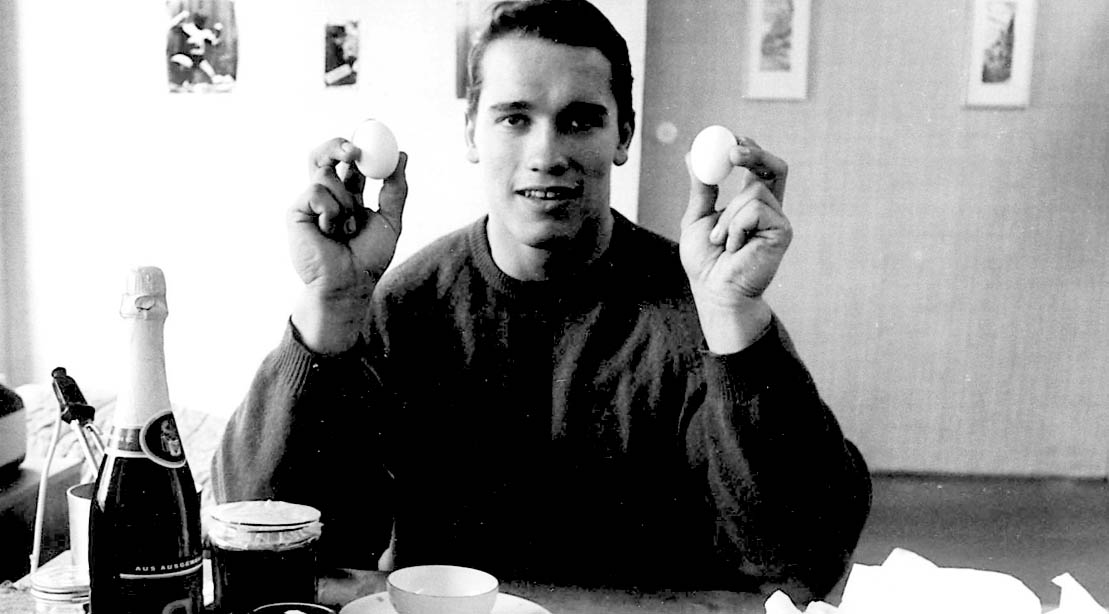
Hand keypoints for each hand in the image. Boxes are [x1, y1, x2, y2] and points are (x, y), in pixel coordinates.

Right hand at [289, 139, 407, 351]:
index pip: (350, 162)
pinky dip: (331, 210)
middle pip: (325, 155)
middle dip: (338, 145)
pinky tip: (330, 231)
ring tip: (347, 228)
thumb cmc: (368, 259)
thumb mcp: (390, 220)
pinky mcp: (296, 211)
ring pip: (326, 175)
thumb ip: (395, 189)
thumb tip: (402, 155)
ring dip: (345, 200)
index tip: (371, 124)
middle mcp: (328, 195)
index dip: (359, 142)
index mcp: (349, 195)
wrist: (348, 284)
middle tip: (354, 149)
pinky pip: (316, 192)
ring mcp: (311, 202)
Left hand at [679, 136, 790, 352]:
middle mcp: (769, 209)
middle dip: (754, 153)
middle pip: (774, 166)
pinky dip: (735, 226)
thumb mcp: (697, 218)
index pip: (757, 166)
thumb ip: (701, 188)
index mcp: (750, 204)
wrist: (715, 293)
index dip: (747, 148)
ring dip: (727, 215)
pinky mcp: (783, 231)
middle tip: (732, 150)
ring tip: (721, 241)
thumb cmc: (707, 263)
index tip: (727, 138)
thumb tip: (691, 156)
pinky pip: (755, 209)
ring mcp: (778, 219)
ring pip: (753, 191)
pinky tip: (735, 248)